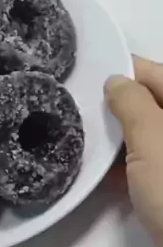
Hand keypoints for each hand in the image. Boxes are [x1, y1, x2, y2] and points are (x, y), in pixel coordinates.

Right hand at [105, 56, 162, 246]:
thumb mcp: (151, 136)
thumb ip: (131, 102)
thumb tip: (117, 82)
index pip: (157, 74)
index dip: (125, 72)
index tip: (94, 76)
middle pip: (154, 105)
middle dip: (122, 108)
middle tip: (89, 111)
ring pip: (150, 136)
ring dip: (123, 139)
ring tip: (94, 143)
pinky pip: (151, 163)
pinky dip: (130, 165)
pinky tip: (109, 174)